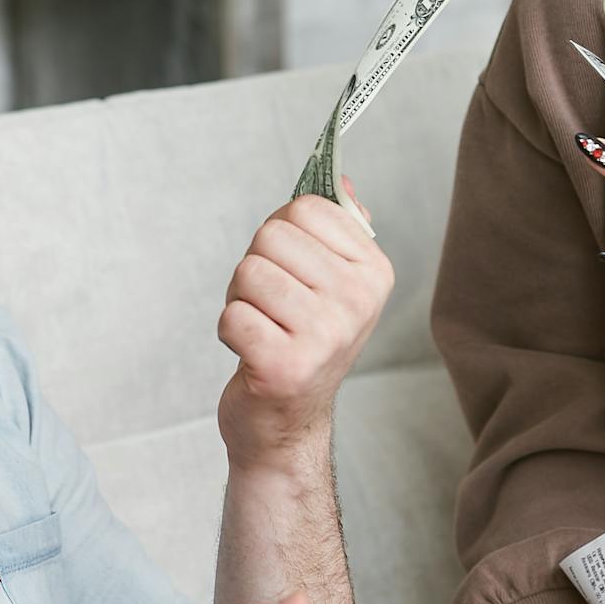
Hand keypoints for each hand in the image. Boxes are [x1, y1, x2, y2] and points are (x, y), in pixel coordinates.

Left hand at [216, 180, 394, 465]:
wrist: (287, 424)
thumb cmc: (303, 342)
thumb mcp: (332, 283)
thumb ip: (337, 228)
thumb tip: (343, 179)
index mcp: (374, 272)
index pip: (305, 208)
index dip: (282, 234)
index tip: (294, 271)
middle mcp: (358, 302)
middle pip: (271, 235)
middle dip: (256, 266)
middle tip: (272, 306)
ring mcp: (325, 335)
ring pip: (248, 272)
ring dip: (240, 299)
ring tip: (263, 328)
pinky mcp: (285, 366)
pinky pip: (231, 315)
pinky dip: (230, 331)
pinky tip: (252, 352)